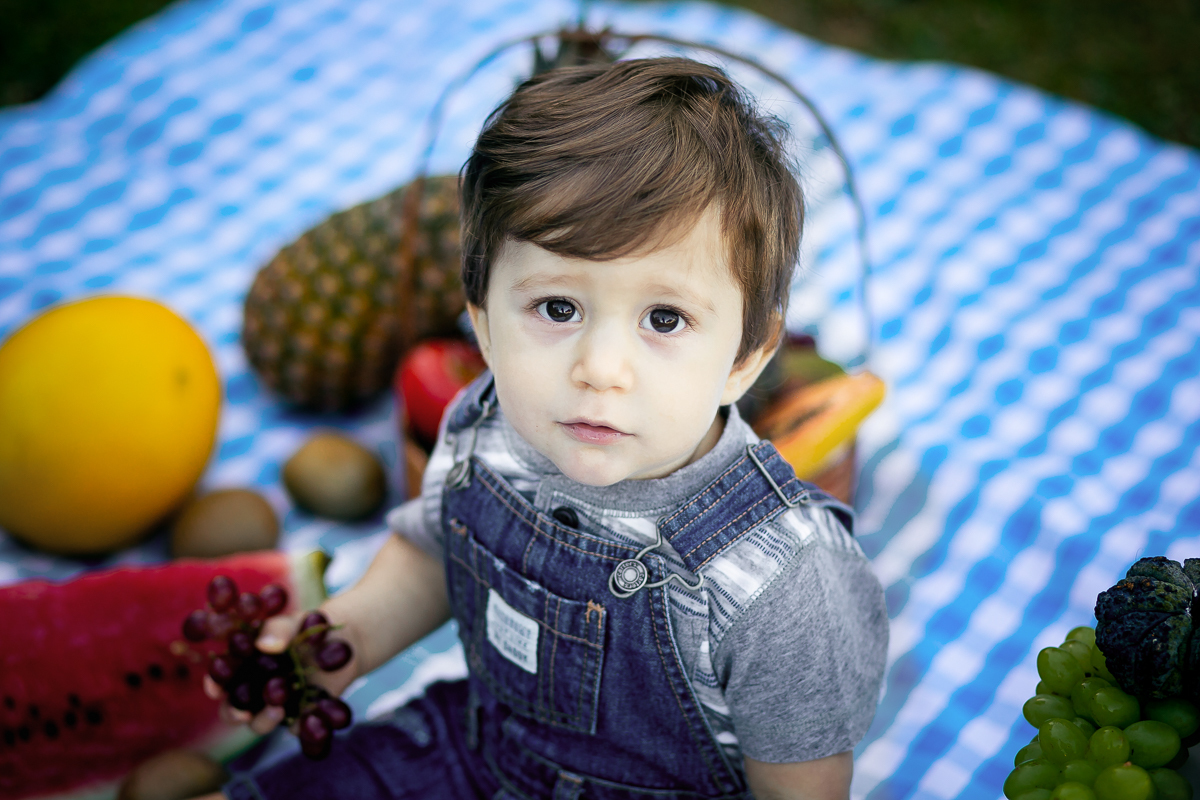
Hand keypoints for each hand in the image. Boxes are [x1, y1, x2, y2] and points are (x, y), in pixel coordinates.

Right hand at [203, 609, 359, 734]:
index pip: (221, 680)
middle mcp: (253, 691)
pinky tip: (310, 720)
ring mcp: (276, 707)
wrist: (342, 641)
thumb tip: (267, 645)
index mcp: (242, 667)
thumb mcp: (293, 623)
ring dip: (264, 720)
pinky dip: (303, 728)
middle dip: (233, 713)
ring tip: (278, 708)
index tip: (215, 688)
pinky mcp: (301, 718)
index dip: (215, 684)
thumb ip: (278, 630)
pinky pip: (298, 729)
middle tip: (241, 713)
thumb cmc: (307, 628)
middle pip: (233, 710)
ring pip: (261, 724)